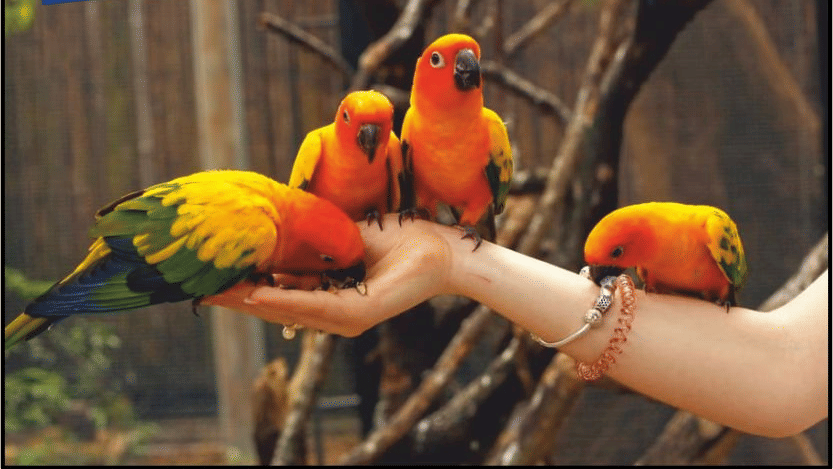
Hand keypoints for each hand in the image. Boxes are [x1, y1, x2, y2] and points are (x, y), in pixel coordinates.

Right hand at [202, 214, 454, 336]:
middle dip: (236, 299)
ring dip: (251, 301)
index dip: (241, 288)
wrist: (439, 247)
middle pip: (275, 308)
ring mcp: (346, 318)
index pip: (276, 295)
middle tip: (197, 289)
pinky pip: (316, 307)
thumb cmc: (397, 239)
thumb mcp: (340, 238)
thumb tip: (273, 238)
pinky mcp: (361, 314)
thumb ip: (309, 246)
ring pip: (289, 311)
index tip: (207, 279)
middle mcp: (332, 314)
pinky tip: (258, 292)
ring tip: (216, 291)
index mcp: (326, 297)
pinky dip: (286, 300)